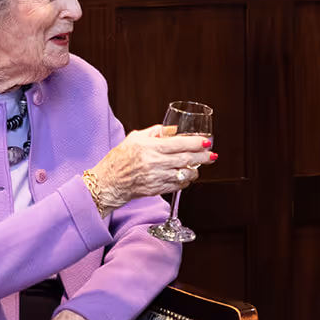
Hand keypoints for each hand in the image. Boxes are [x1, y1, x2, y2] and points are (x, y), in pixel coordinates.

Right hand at [91, 125, 213, 210]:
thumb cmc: (120, 158)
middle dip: (203, 158)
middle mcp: (154, 163)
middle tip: (211, 156)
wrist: (108, 182)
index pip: (180, 144)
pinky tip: (186, 176)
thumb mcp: (135, 138)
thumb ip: (156, 132)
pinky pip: (177, 186)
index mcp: (150, 147)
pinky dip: (185, 181)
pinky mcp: (156, 189)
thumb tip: (175, 130)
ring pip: (184, 174)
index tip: (206, 143)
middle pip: (186, 159)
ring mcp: (156, 177)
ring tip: (198, 166)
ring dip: (195, 170)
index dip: (196, 143)